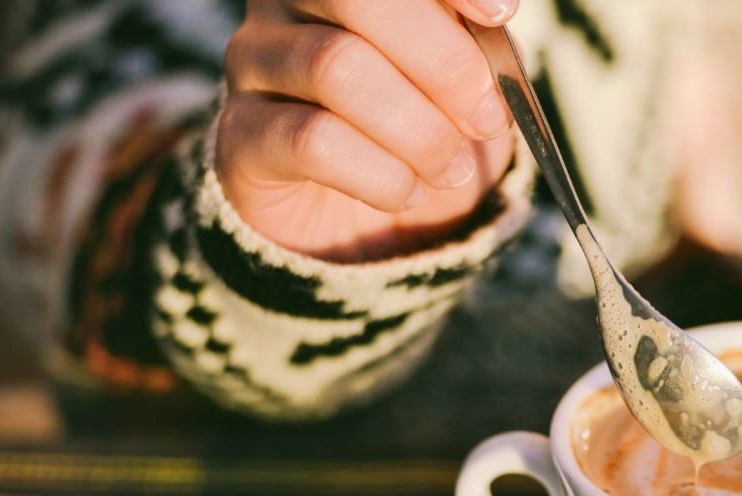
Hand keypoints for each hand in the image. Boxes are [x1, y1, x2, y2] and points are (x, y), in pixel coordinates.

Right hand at [219, 0, 517, 260]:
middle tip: (486, 119)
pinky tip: (407, 192)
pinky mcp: (240, 136)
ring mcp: (254, 62)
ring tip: (450, 170)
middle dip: (442, 61)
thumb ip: (478, 47)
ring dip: (418, 130)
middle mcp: (286, 1)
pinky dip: (380, 174)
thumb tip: (496, 21)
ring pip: (336, 67)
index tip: (501, 14)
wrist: (363, 228)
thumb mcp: (464, 89)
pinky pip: (312, 140)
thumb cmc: (418, 137)